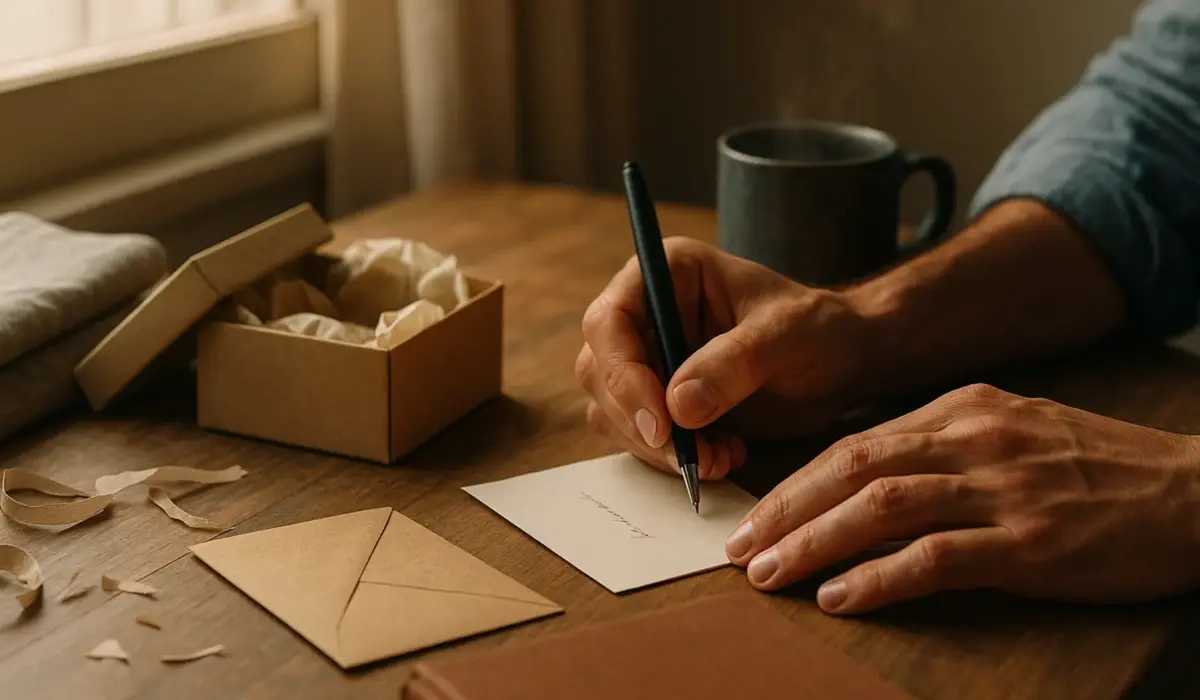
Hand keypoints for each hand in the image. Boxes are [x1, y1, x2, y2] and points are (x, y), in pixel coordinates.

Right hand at [576, 237, 874, 479]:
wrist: (841, 362)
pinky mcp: (657, 400)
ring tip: (721, 456)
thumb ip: (733, 363)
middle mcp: (645, 312)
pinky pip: (638, 438)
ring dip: (658, 447)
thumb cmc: (818, 329)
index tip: (660, 424)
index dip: (623, 374)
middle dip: (640, 422)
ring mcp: (647, 358)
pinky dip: (673, 458)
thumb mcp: (786, 336)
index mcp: (667, 272)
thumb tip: (677, 405)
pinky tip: (723, 456)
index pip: (609, 321)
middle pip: (600, 371)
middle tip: (690, 456)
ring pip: (611, 411)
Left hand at [726, 383, 1199, 613]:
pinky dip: (880, 578)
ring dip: (815, 542)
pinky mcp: (1032, 542)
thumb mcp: (1013, 429)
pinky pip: (937, 557)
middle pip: (853, 467)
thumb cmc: (1097, 467)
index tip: (753, 515)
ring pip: (882, 507)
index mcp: (963, 409)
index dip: (796, 482)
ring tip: (769, 573)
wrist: (1196, 492)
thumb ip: (941, 444)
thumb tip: (863, 475)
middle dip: (785, 509)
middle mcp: (974, 439)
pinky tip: (839, 597)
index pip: (855, 442)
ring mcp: (1003, 488)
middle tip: (738, 546)